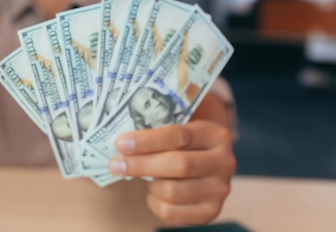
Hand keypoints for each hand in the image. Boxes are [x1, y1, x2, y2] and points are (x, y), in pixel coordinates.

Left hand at [109, 120, 235, 224]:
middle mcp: (224, 162)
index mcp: (215, 134)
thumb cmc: (183, 141)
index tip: (121, 143)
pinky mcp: (210, 211)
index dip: (147, 140)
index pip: (179, 136)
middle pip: (178, 165)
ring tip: (144, 176)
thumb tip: (121, 142)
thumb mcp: (179, 126)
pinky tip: (153, 192)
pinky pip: (171, 212)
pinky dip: (154, 202)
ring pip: (172, 191)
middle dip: (141, 165)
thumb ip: (156, 128)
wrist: (207, 162)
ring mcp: (220, 190)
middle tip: (115, 164)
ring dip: (150, 184)